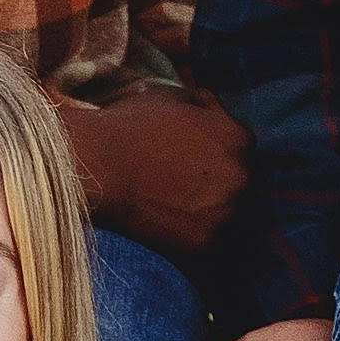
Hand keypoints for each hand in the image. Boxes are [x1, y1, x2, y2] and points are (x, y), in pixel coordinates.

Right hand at [56, 90, 252, 259]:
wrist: (97, 167)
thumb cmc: (129, 127)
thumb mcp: (171, 96)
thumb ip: (202, 103)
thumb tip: (210, 107)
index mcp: (237, 138)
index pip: (242, 147)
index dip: (218, 150)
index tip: (198, 157)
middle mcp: (241, 176)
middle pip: (240, 183)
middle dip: (219, 183)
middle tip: (187, 186)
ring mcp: (226, 213)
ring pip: (230, 217)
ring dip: (212, 214)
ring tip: (180, 212)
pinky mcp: (206, 244)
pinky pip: (211, 244)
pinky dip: (196, 239)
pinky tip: (174, 231)